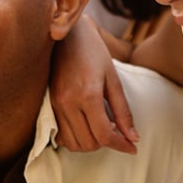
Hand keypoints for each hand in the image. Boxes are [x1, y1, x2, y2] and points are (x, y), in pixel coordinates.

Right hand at [49, 16, 137, 153]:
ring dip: (90, 142)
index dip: (121, 145)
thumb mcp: (113, 78)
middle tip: (117, 130)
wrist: (67, 34)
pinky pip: (60, 135)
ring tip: (102, 127)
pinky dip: (75, 137)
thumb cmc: (93, 51)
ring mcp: (55, 105)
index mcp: (87, 95)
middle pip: (88, 143)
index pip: (104, 135)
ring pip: (72, 144)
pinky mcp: (48, 104)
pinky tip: (86, 124)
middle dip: (106, 143)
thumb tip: (133, 137)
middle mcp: (67, 103)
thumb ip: (122, 110)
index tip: (133, 147)